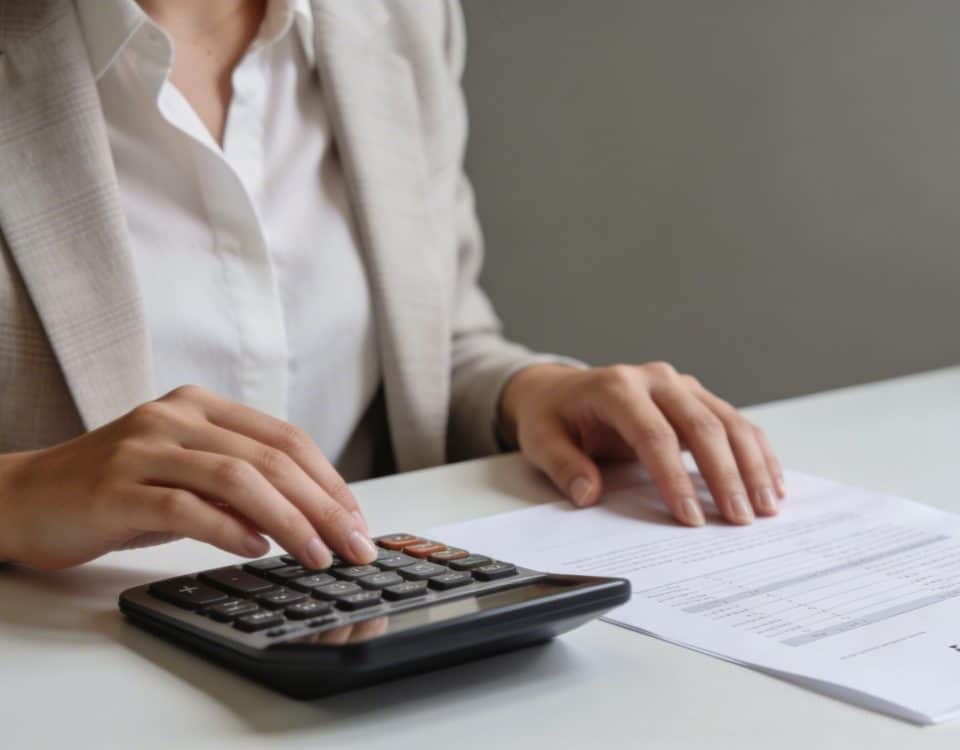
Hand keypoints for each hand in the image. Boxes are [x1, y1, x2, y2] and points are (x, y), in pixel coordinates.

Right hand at [0, 385, 376, 569]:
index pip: (285, 438)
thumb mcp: (186, 473)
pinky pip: (186, 507)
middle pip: (271, 458)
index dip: (330, 481)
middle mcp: (176, 416)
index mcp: (201, 405)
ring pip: (237, 478)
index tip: (357, 521)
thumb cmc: (117, 490)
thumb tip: (313, 515)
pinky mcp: (115, 487)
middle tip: (355, 547)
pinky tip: (256, 550)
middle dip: (324, 507)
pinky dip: (229, 530)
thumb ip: (239, 482)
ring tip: (318, 556)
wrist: (24, 498)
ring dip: (289, 522)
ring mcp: (144, 448)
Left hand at [498, 363, 785, 525]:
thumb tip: (588, 493)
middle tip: (739, 518)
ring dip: (751, 464)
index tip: (690, 516)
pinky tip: (771, 483)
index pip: (653, 434)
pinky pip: (734, 422)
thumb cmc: (553, 416)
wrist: (561, 389)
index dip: (674, 478)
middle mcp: (655, 379)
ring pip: (728, 421)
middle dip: (725, 475)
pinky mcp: (696, 397)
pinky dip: (756, 452)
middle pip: (701, 425)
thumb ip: (564, 466)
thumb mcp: (541, 440)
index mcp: (616, 387)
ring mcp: (680, 385)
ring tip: (766, 506)